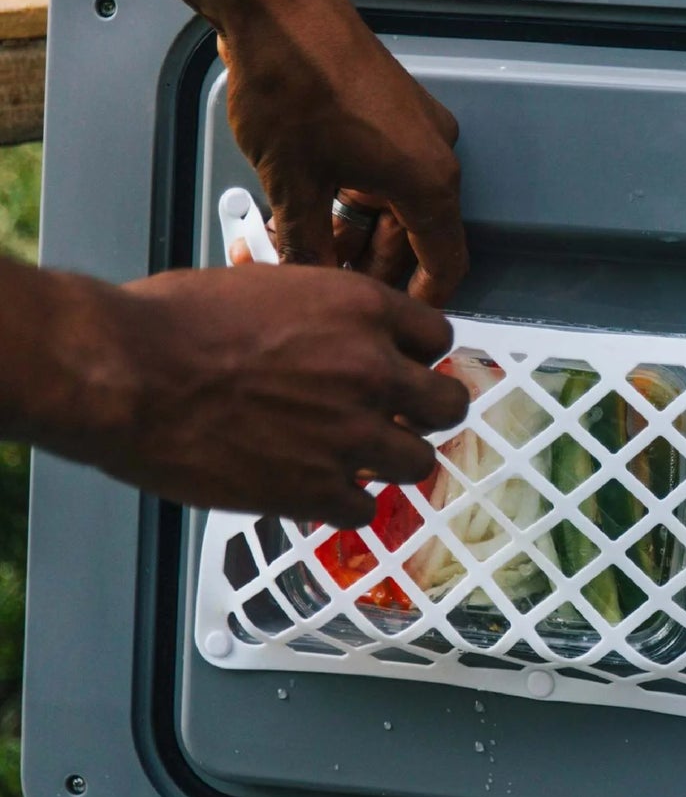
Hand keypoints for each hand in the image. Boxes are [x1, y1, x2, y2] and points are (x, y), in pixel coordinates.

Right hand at [68, 265, 469, 526]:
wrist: (126, 375)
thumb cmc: (171, 322)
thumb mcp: (264, 286)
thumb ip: (316, 315)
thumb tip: (324, 332)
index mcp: (361, 307)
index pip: (438, 337)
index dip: (421, 358)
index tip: (407, 370)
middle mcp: (371, 369)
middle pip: (448, 405)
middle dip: (428, 414)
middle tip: (403, 421)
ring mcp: (350, 433)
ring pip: (418, 462)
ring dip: (392, 463)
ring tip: (359, 461)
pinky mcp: (317, 489)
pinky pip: (364, 509)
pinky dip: (344, 504)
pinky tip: (317, 491)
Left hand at [217, 0, 467, 305]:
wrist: (274, 4)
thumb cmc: (292, 80)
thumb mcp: (293, 185)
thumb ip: (308, 247)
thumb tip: (309, 278)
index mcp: (428, 181)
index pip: (446, 263)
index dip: (423, 301)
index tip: (404, 323)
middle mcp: (435, 152)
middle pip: (418, 234)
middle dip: (376, 266)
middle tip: (335, 287)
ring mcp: (417, 125)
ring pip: (398, 202)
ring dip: (361, 231)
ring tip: (312, 247)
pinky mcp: (393, 105)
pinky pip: (387, 168)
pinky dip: (359, 194)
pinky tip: (317, 205)